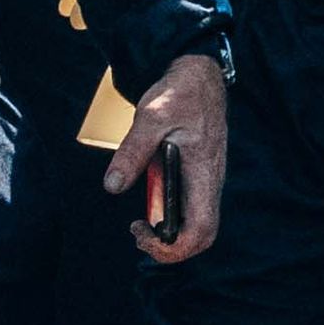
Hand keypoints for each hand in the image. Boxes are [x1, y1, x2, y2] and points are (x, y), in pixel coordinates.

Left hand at [112, 56, 231, 268]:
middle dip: (169, 247)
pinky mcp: (199, 176)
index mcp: (204, 172)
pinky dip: (169, 217)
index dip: (173, 248)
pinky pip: (191, 209)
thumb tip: (113, 185)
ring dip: (167, 232)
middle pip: (202, 236)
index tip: (142, 233)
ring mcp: (206, 181)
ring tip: (139, 222)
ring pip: (196, 225)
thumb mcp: (151, 117)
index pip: (201, 230)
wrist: (198, 76)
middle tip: (137, 233)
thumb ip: (132, 152)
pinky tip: (149, 203)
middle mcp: (210, 182)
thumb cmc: (180, 94)